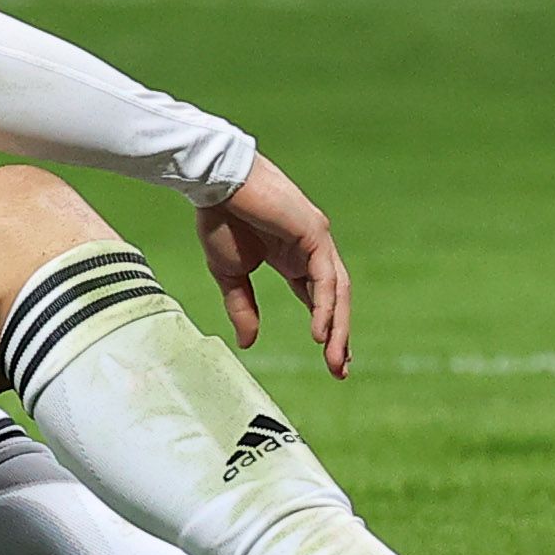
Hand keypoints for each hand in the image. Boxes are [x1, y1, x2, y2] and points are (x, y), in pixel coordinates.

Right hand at [196, 152, 351, 376]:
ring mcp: (318, 240)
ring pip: (337, 292)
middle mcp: (313, 250)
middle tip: (340, 370)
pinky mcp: (315, 233)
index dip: (326, 329)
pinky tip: (321, 332)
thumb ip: (243, 307)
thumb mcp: (230, 274)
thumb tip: (249, 344)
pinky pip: (325, 278)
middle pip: (334, 299)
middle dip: (339, 336)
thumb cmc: (219, 220)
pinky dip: (325, 306)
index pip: (319, 299)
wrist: (214, 184)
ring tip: (335, 360)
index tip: (332, 361)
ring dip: (337, 328)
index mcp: (294, 258)